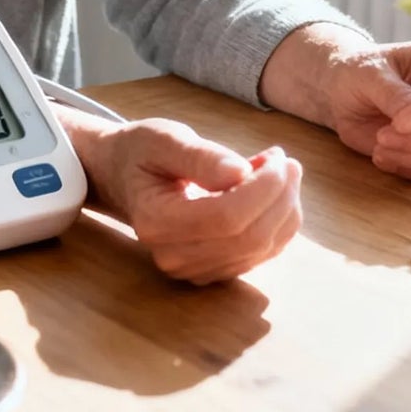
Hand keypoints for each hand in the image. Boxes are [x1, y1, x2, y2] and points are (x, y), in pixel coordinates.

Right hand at [73, 115, 301, 283]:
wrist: (124, 177)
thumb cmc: (143, 151)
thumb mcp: (164, 138)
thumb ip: (200, 156)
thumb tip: (241, 172)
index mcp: (156, 221)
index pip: (226, 218)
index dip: (263, 189)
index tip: (277, 156)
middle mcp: (173, 256)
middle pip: (249, 237)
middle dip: (280, 197)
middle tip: (286, 161)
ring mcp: (194, 270)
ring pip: (262, 248)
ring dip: (284, 207)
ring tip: (277, 170)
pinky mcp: (213, 272)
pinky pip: (262, 253)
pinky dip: (278, 221)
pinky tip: (271, 192)